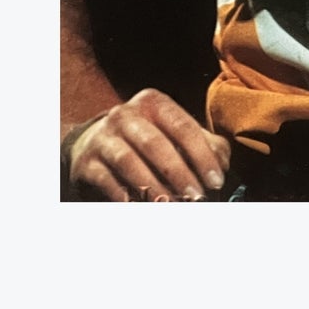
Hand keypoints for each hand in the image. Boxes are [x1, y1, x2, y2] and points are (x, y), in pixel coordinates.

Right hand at [66, 89, 231, 201]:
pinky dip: (123, 194)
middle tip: (196, 197)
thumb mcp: (178, 135)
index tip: (216, 182)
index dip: (202, 156)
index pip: (183, 127)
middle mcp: (125, 114)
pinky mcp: (86, 161)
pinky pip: (106, 179)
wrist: (95, 144)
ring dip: (152, 186)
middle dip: (179, 173)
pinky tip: (138, 205)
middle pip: (155, 143)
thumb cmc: (150, 140)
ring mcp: (102, 137)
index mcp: (154, 102)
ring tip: (170, 205)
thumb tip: (221, 166)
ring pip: (129, 161)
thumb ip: (207, 145)